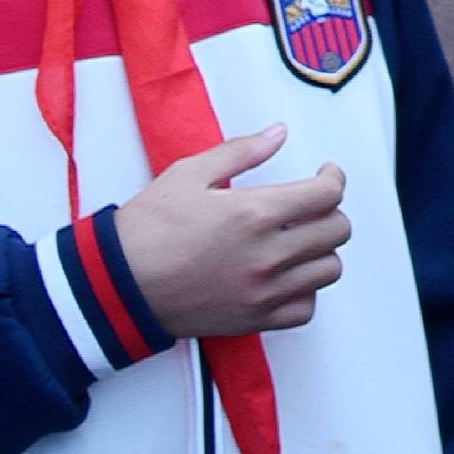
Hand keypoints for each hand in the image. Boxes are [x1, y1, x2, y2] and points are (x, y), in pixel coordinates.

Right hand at [108, 129, 350, 337]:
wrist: (118, 284)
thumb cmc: (146, 231)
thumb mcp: (189, 174)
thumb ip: (242, 151)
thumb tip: (277, 134)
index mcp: (253, 214)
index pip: (326, 195)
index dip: (333, 179)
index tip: (325, 175)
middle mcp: (266, 255)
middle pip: (335, 232)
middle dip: (330, 211)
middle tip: (313, 204)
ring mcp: (263, 292)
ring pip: (327, 271)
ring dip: (321, 250)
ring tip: (301, 239)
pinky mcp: (254, 319)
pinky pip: (305, 309)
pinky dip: (305, 291)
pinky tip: (288, 275)